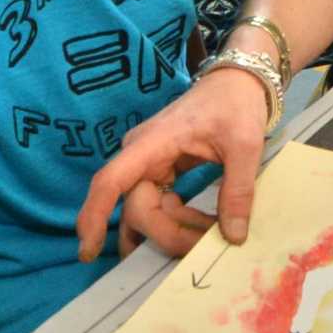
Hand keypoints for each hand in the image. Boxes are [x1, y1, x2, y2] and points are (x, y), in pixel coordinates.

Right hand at [79, 67, 267, 260]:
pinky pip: (159, 207)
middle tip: (206, 245)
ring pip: (146, 213)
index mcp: (152, 143)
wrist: (238, 82)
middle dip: (167, 234)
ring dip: (172, 232)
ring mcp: (148, 165)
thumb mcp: (244, 145)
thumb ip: (237, 190)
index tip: (88, 250)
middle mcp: (141, 156)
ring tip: (206, 239)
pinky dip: (178, 223)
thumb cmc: (236, 105)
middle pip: (137, 209)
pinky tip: (203, 228)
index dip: (95, 216)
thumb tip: (233, 236)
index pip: (110, 181)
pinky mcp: (160, 172)